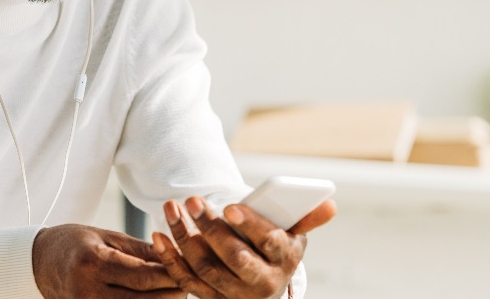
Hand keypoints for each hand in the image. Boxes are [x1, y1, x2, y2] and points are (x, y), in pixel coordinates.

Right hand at [32, 224, 186, 298]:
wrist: (39, 263)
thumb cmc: (77, 244)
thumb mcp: (108, 238)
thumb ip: (144, 251)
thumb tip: (180, 256)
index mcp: (94, 263)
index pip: (145, 276)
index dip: (174, 274)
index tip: (192, 267)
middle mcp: (88, 292)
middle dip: (174, 294)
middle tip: (191, 284)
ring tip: (177, 292)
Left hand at [151, 196, 336, 297]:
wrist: (263, 291)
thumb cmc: (275, 252)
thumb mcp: (293, 237)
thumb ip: (307, 218)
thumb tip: (330, 203)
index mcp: (284, 260)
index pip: (268, 241)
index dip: (250, 224)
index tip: (230, 205)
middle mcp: (261, 282)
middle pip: (234, 256)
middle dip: (211, 228)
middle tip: (193, 201)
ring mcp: (234, 294)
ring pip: (206, 268)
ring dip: (184, 238)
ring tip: (172, 209)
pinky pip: (186, 280)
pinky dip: (169, 259)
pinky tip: (159, 235)